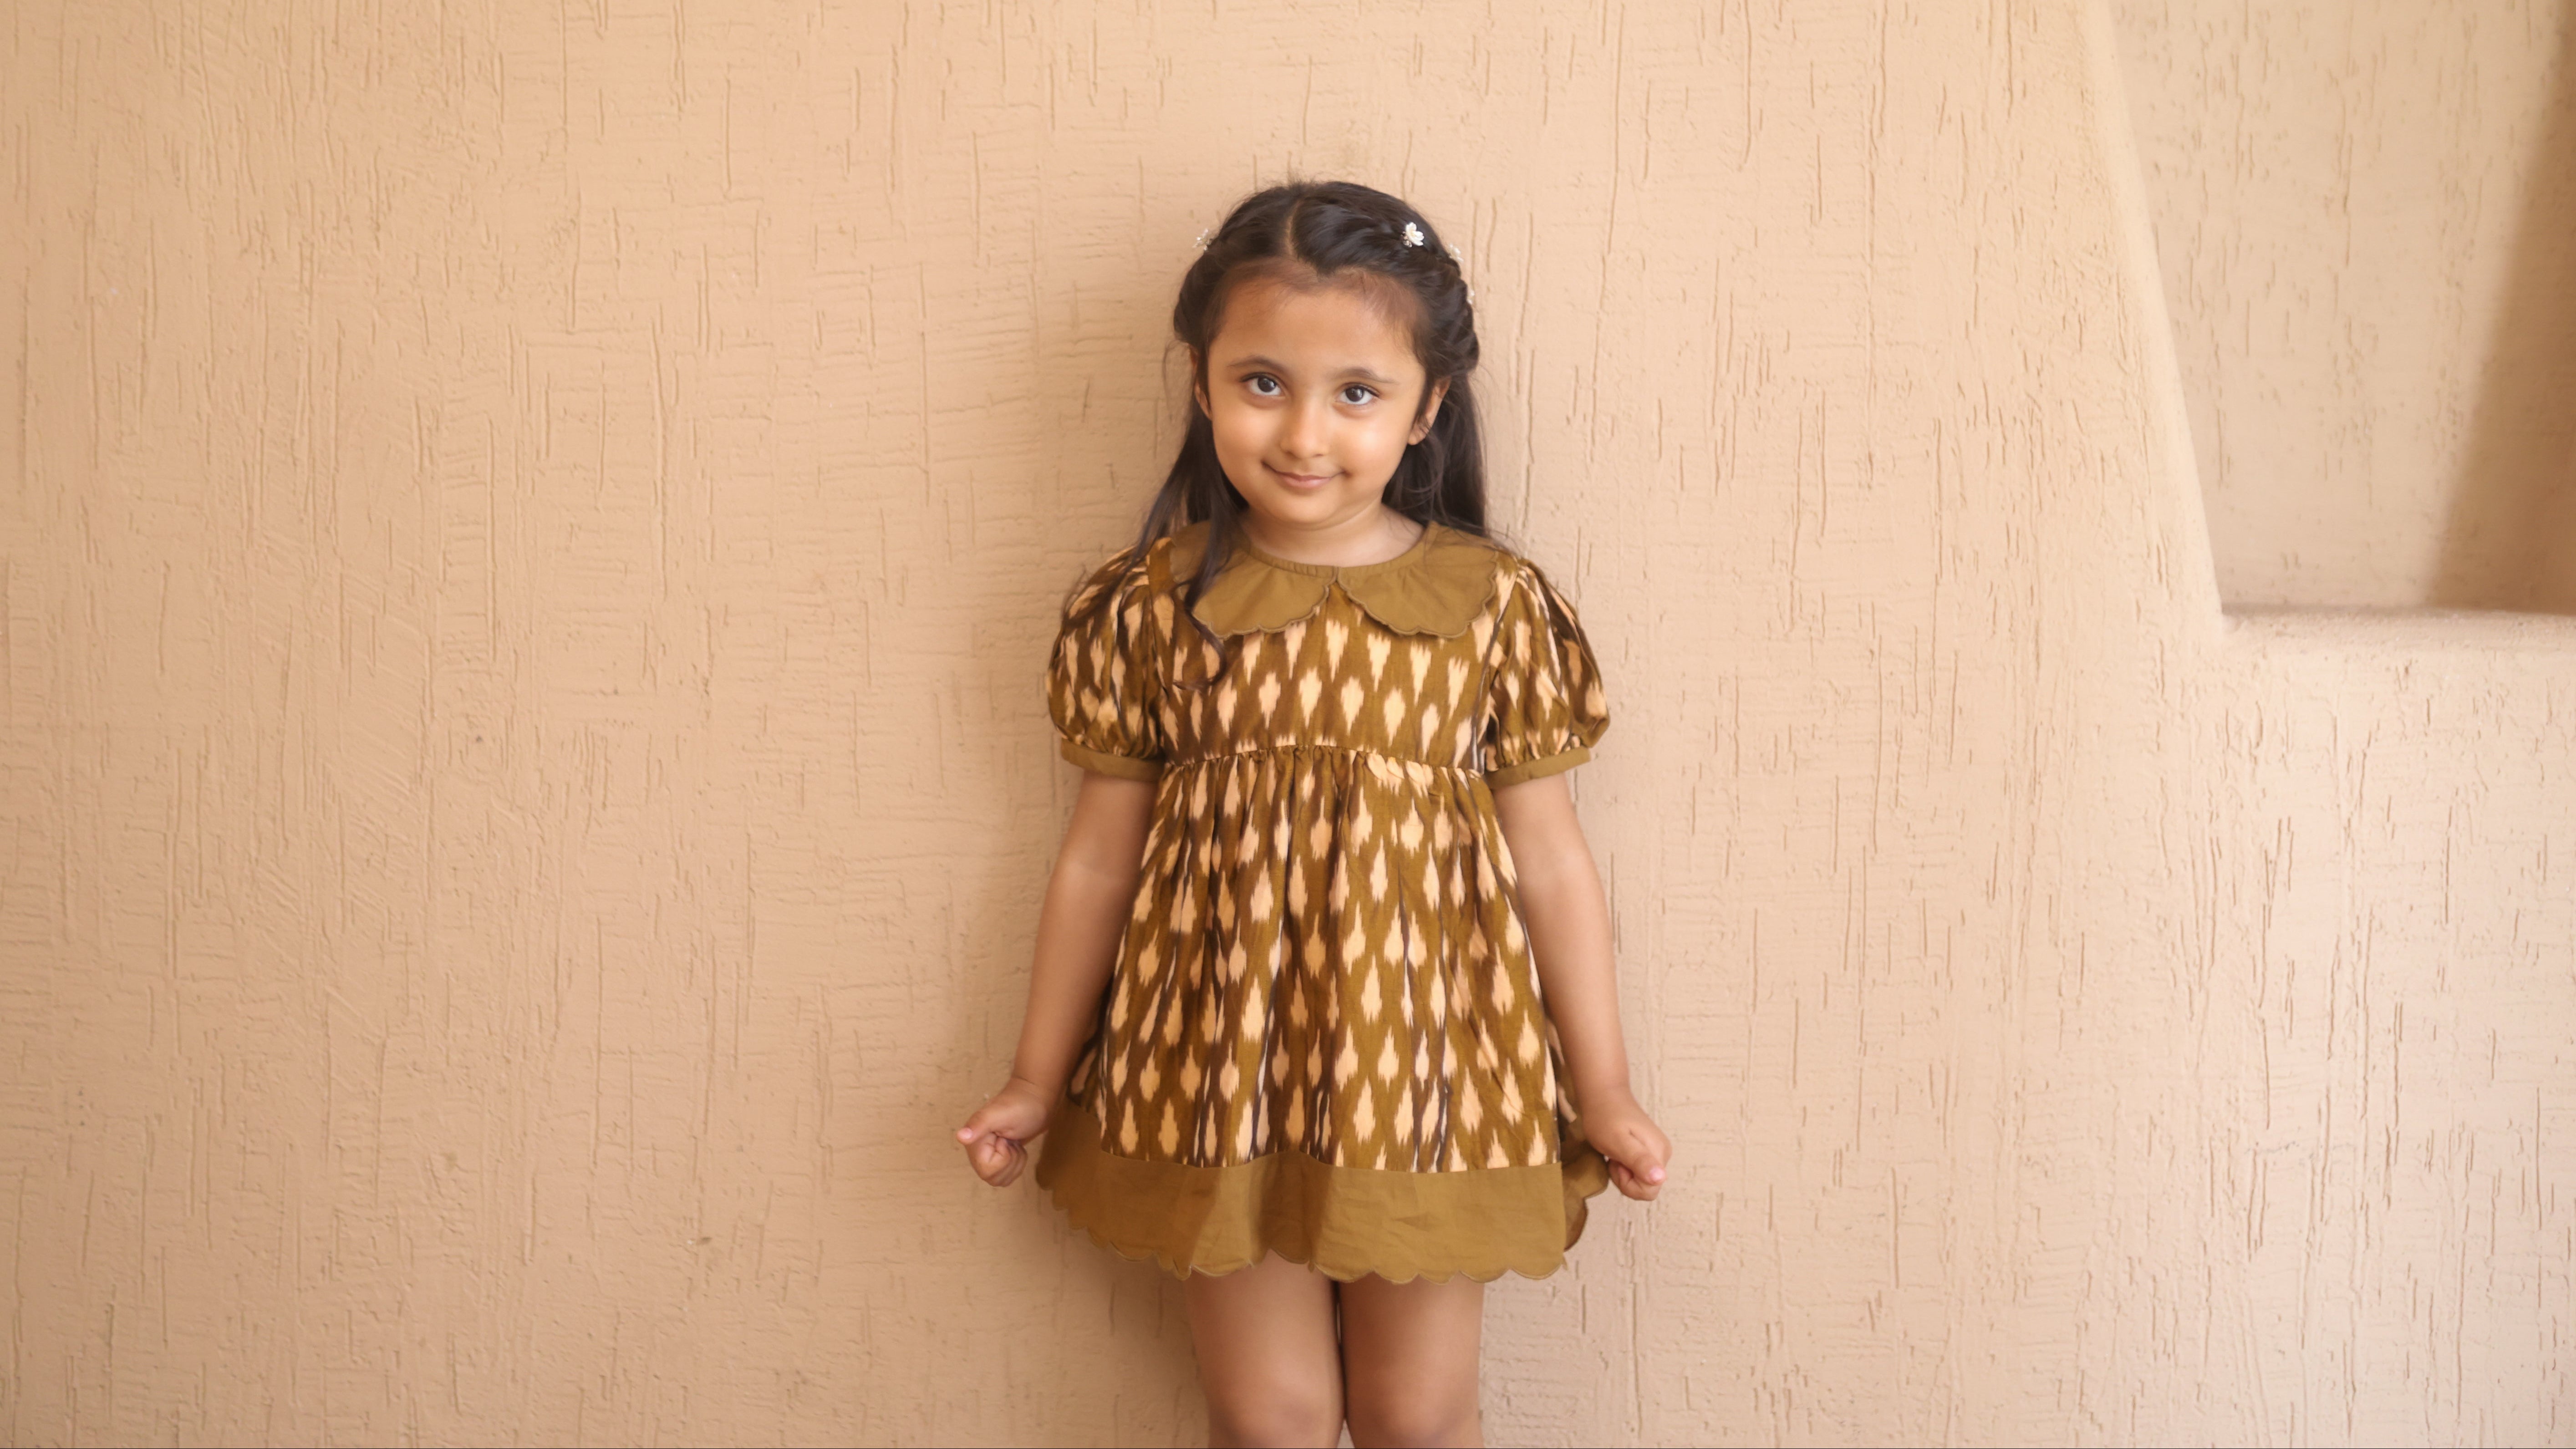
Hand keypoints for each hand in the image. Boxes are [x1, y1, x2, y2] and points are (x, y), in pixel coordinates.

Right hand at [955, 1075, 1057, 1186]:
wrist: (1037, 1097)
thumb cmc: (1021, 1104)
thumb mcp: (1000, 1114)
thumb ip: (979, 1124)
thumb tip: (961, 1137)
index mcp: (973, 1141)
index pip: (987, 1171)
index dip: (1003, 1158)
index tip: (1005, 1138)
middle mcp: (977, 1150)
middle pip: (993, 1178)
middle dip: (1010, 1161)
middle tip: (1011, 1140)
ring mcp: (989, 1154)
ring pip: (1001, 1179)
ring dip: (1015, 1163)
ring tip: (1013, 1141)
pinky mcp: (1000, 1157)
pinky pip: (1006, 1175)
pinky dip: (1017, 1164)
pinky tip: (1016, 1146)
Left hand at [1580, 1087, 1669, 1201]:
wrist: (1604, 1095)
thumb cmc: (1605, 1117)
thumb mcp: (1617, 1142)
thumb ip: (1639, 1161)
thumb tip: (1660, 1178)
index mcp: (1658, 1153)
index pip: (1649, 1191)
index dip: (1628, 1184)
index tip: (1617, 1163)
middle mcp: (1663, 1154)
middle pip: (1647, 1188)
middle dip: (1626, 1180)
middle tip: (1614, 1158)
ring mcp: (1657, 1152)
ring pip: (1642, 1181)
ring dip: (1624, 1173)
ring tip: (1615, 1153)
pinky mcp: (1650, 1150)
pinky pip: (1639, 1172)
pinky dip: (1625, 1167)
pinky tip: (1618, 1153)